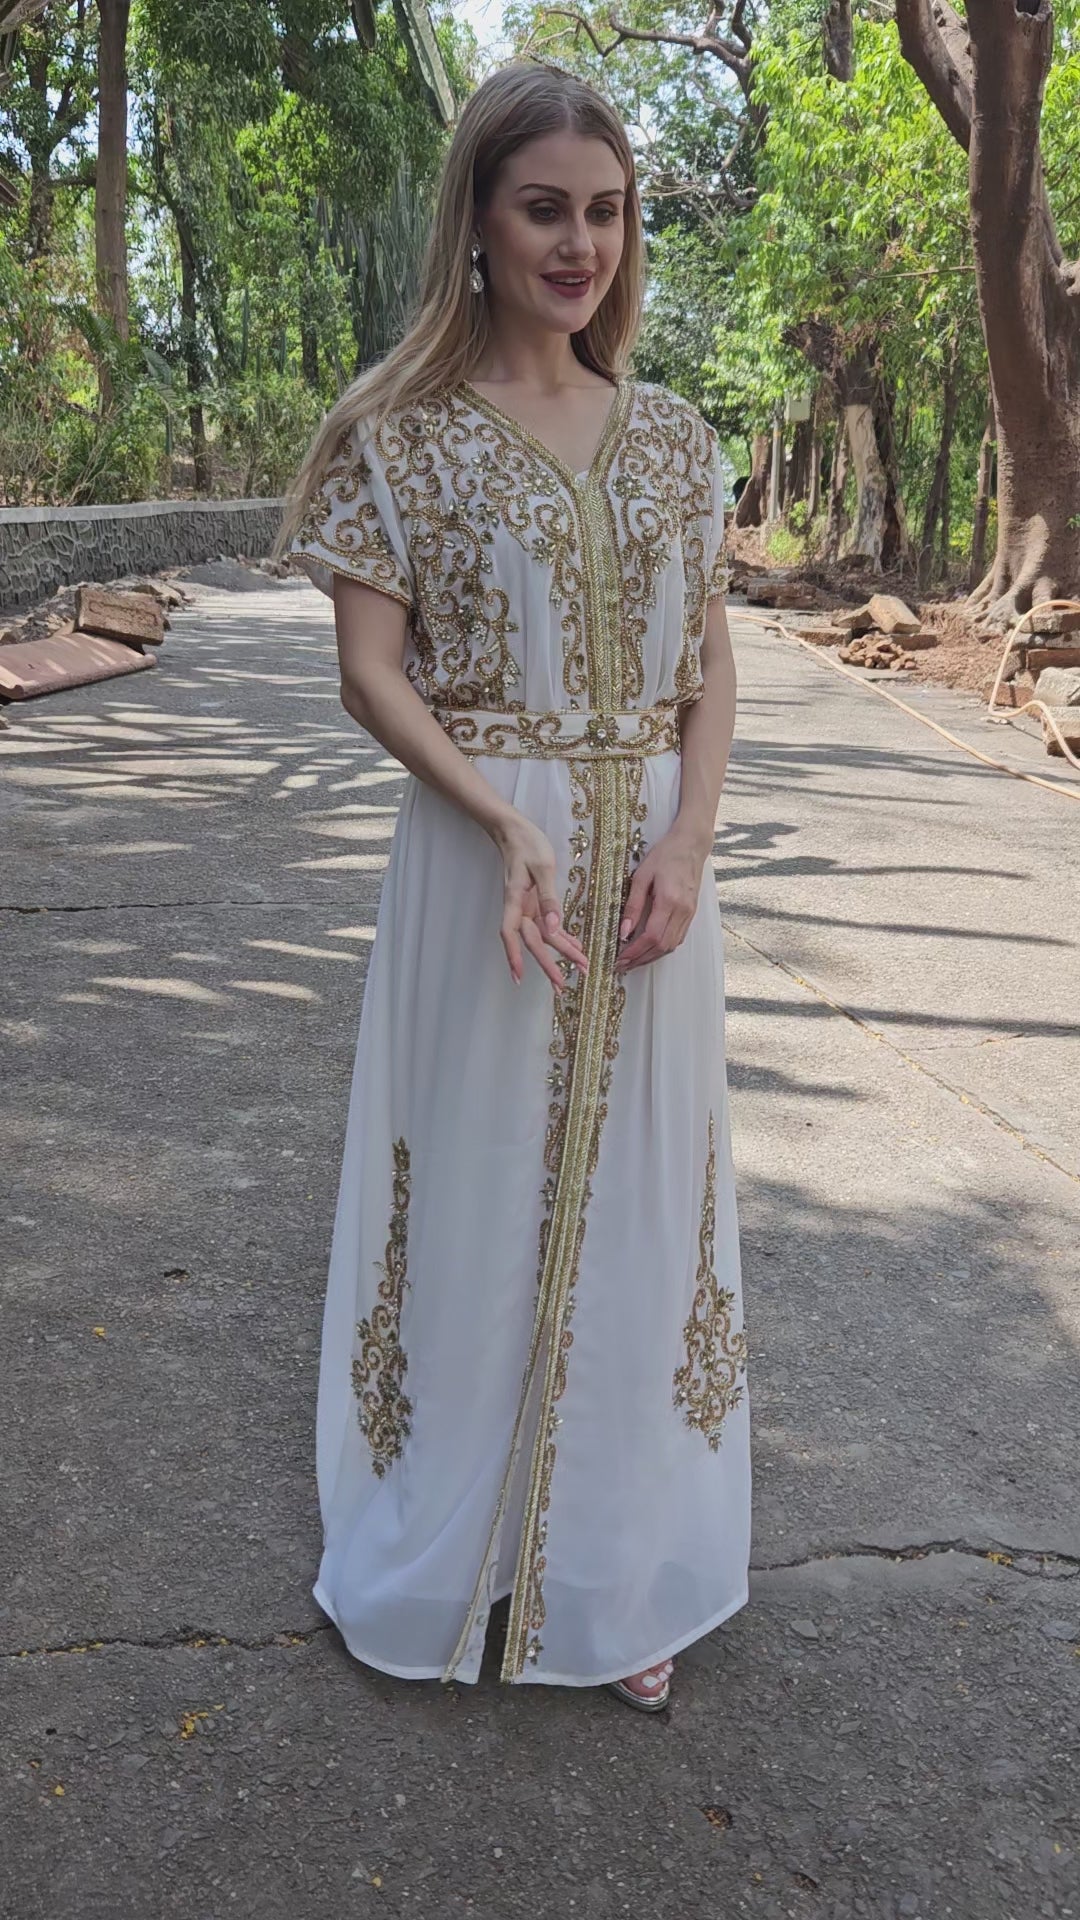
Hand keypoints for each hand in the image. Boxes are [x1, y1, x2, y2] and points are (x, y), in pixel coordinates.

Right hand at [494, 813, 588, 991]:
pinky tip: (573, 946)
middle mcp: (519, 909)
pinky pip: (547, 926)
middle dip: (548, 965)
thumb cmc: (527, 845)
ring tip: (578, 968)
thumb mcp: (542, 868)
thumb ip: (548, 898)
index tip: (519, 978)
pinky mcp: (534, 903)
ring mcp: (526, 907)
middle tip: (562, 986)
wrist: (514, 831)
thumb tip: (553, 927)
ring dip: (559, 953)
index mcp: (516, 901)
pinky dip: (560, 938)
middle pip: (533, 942)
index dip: (514, 957)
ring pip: (542, 937)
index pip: (511, 935)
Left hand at [614, 827, 709, 973]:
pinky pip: (678, 938)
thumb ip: (633, 905)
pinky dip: (662, 948)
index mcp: (669, 901)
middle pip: (662, 946)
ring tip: (633, 961)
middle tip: (622, 966)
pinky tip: (649, 950)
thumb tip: (623, 931)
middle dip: (641, 959)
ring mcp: (690, 914)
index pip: (651, 936)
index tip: (620, 958)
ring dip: (652, 957)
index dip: (635, 951)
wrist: (691, 845)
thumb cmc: (665, 856)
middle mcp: (683, 911)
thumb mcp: (641, 876)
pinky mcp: (691, 914)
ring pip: (672, 946)